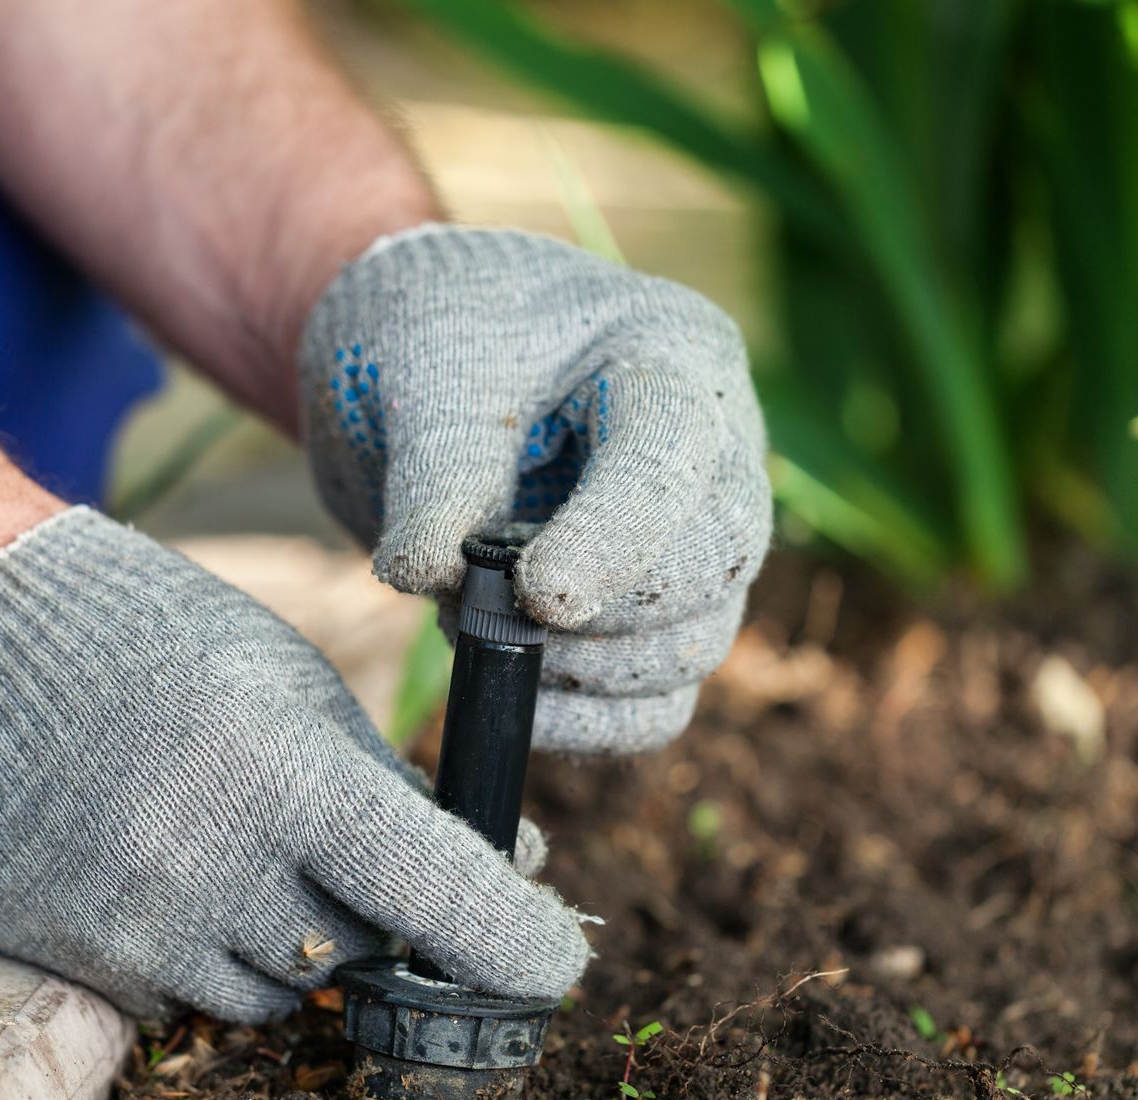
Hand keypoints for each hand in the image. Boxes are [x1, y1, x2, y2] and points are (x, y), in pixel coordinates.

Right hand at [0, 508, 588, 1020]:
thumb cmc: (154, 639)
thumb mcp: (291, 681)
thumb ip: (394, 783)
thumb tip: (510, 866)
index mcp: (282, 768)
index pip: (434, 888)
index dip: (510, 940)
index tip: (557, 966)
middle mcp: (209, 858)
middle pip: (359, 955)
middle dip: (378, 919)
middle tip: (345, 857)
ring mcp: (131, 918)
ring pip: (275, 997)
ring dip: (292, 947)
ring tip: (240, 848)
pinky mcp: (67, 952)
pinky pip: (183, 1003)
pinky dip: (206, 958)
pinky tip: (170, 873)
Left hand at [299, 226, 771, 753]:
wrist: (421, 365)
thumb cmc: (436, 336)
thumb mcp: (423, 379)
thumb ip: (435, 476)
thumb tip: (426, 574)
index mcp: (671, 356)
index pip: (674, 459)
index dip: (614, 540)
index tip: (535, 597)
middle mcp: (716, 450)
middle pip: (712, 563)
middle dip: (598, 614)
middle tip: (473, 608)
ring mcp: (699, 540)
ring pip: (692, 646)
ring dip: (580, 673)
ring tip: (467, 623)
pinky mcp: (660, 616)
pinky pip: (659, 704)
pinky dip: (589, 724)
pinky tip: (514, 701)